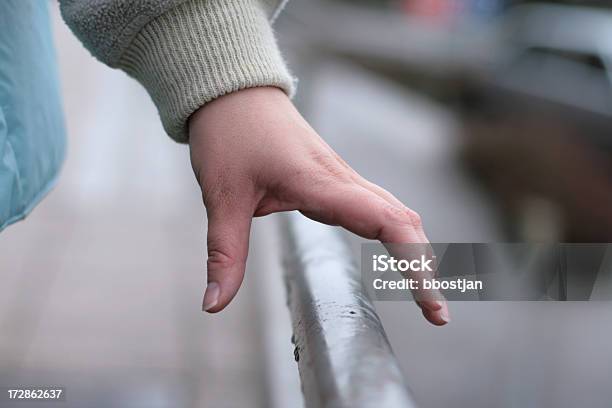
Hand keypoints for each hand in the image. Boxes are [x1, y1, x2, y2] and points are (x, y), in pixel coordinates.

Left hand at [189, 87, 449, 324]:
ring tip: (426, 294)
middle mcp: (341, 179)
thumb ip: (225, 253)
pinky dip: (397, 234)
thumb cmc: (229, 134)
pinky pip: (378, 207)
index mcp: (321, 182)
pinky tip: (396, 255)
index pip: (386, 222)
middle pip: (403, 220)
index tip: (431, 302)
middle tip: (438, 315)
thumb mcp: (222, 196)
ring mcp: (341, 178)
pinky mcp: (334, 180)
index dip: (414, 262)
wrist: (233, 92)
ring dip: (415, 250)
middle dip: (425, 267)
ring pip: (395, 213)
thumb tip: (215, 304)